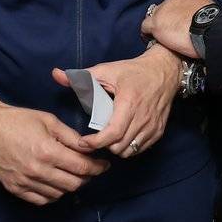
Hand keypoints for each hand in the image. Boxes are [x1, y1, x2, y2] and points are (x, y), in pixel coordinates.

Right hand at [0, 101, 109, 204]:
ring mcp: (24, 182)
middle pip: (73, 184)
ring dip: (71, 185)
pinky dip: (54, 194)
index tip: (104, 165)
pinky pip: (42, 200)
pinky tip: (56, 182)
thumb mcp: (49, 121)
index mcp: (47, 151)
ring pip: (59, 194)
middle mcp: (37, 171)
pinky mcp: (15, 189)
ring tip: (74, 173)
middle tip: (91, 169)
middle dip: (87, 177)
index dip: (97, 168)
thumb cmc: (18, 120)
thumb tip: (90, 148)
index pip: (81, 167)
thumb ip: (71, 137)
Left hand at [54, 46, 181, 157]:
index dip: (95, 142)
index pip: (112, 133)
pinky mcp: (159, 130)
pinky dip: (129, 147)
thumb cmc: (133, 71)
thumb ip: (80, 76)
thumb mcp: (106, 70)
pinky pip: (140, 149)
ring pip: (130, 151)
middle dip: (103, 146)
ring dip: (116, 148)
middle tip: (94, 139)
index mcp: (129, 102)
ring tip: (108, 138)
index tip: (83, 142)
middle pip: (119, 146)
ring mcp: (153, 125)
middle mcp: (143, 117)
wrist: (165, 70)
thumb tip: (56, 74)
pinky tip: (122, 136)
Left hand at [139, 0, 210, 58]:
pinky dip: (147, 33)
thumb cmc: (215, 25)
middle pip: (166, 7)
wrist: (210, 30)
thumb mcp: (210, 12)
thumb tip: (203, 21)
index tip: (181, 23)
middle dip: (168, 17)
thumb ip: (201, 13)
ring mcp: (164, 9)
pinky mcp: (156, 22)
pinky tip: (150, 40)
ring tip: (161, 36)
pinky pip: (145, 27)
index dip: (178, 13)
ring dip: (158, 24)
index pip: (179, 3)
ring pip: (155, 16)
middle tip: (172, 31)